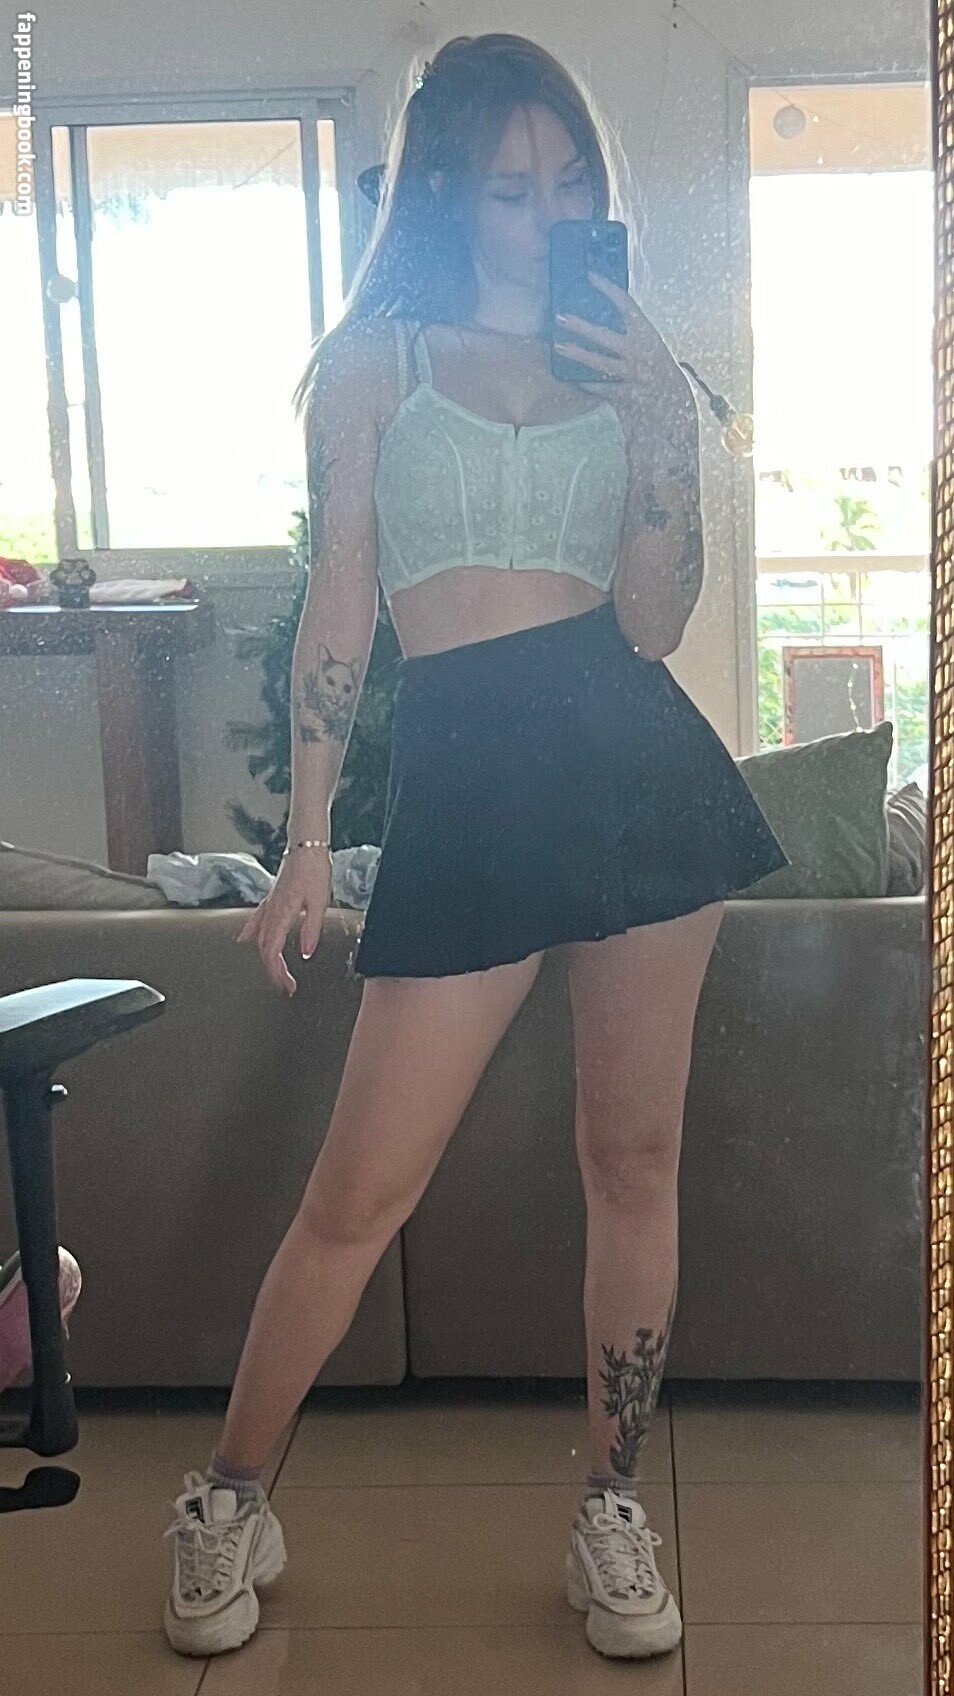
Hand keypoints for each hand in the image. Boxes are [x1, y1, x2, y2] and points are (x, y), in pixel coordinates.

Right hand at [235, 851, 330, 996]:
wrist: (306, 845)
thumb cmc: (314, 869)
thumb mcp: (319, 902)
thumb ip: (310, 930)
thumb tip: (305, 953)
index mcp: (281, 915)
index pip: (272, 952)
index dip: (278, 973)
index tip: (288, 986)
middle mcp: (271, 911)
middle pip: (264, 949)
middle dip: (273, 971)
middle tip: (285, 986)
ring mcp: (269, 904)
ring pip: (259, 937)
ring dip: (265, 957)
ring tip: (274, 972)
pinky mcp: (273, 898)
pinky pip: (256, 920)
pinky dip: (251, 933)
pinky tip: (246, 939)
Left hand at [553, 272, 681, 412]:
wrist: (673, 399)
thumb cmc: (656, 367)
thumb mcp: (648, 343)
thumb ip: (628, 331)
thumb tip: (602, 314)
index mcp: (646, 333)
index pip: (626, 305)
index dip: (608, 289)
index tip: (591, 276)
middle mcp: (638, 351)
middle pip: (604, 335)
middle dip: (580, 326)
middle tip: (560, 317)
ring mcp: (631, 373)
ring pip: (599, 362)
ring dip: (577, 355)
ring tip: (559, 347)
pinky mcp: (625, 394)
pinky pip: (601, 387)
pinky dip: (587, 382)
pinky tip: (574, 378)